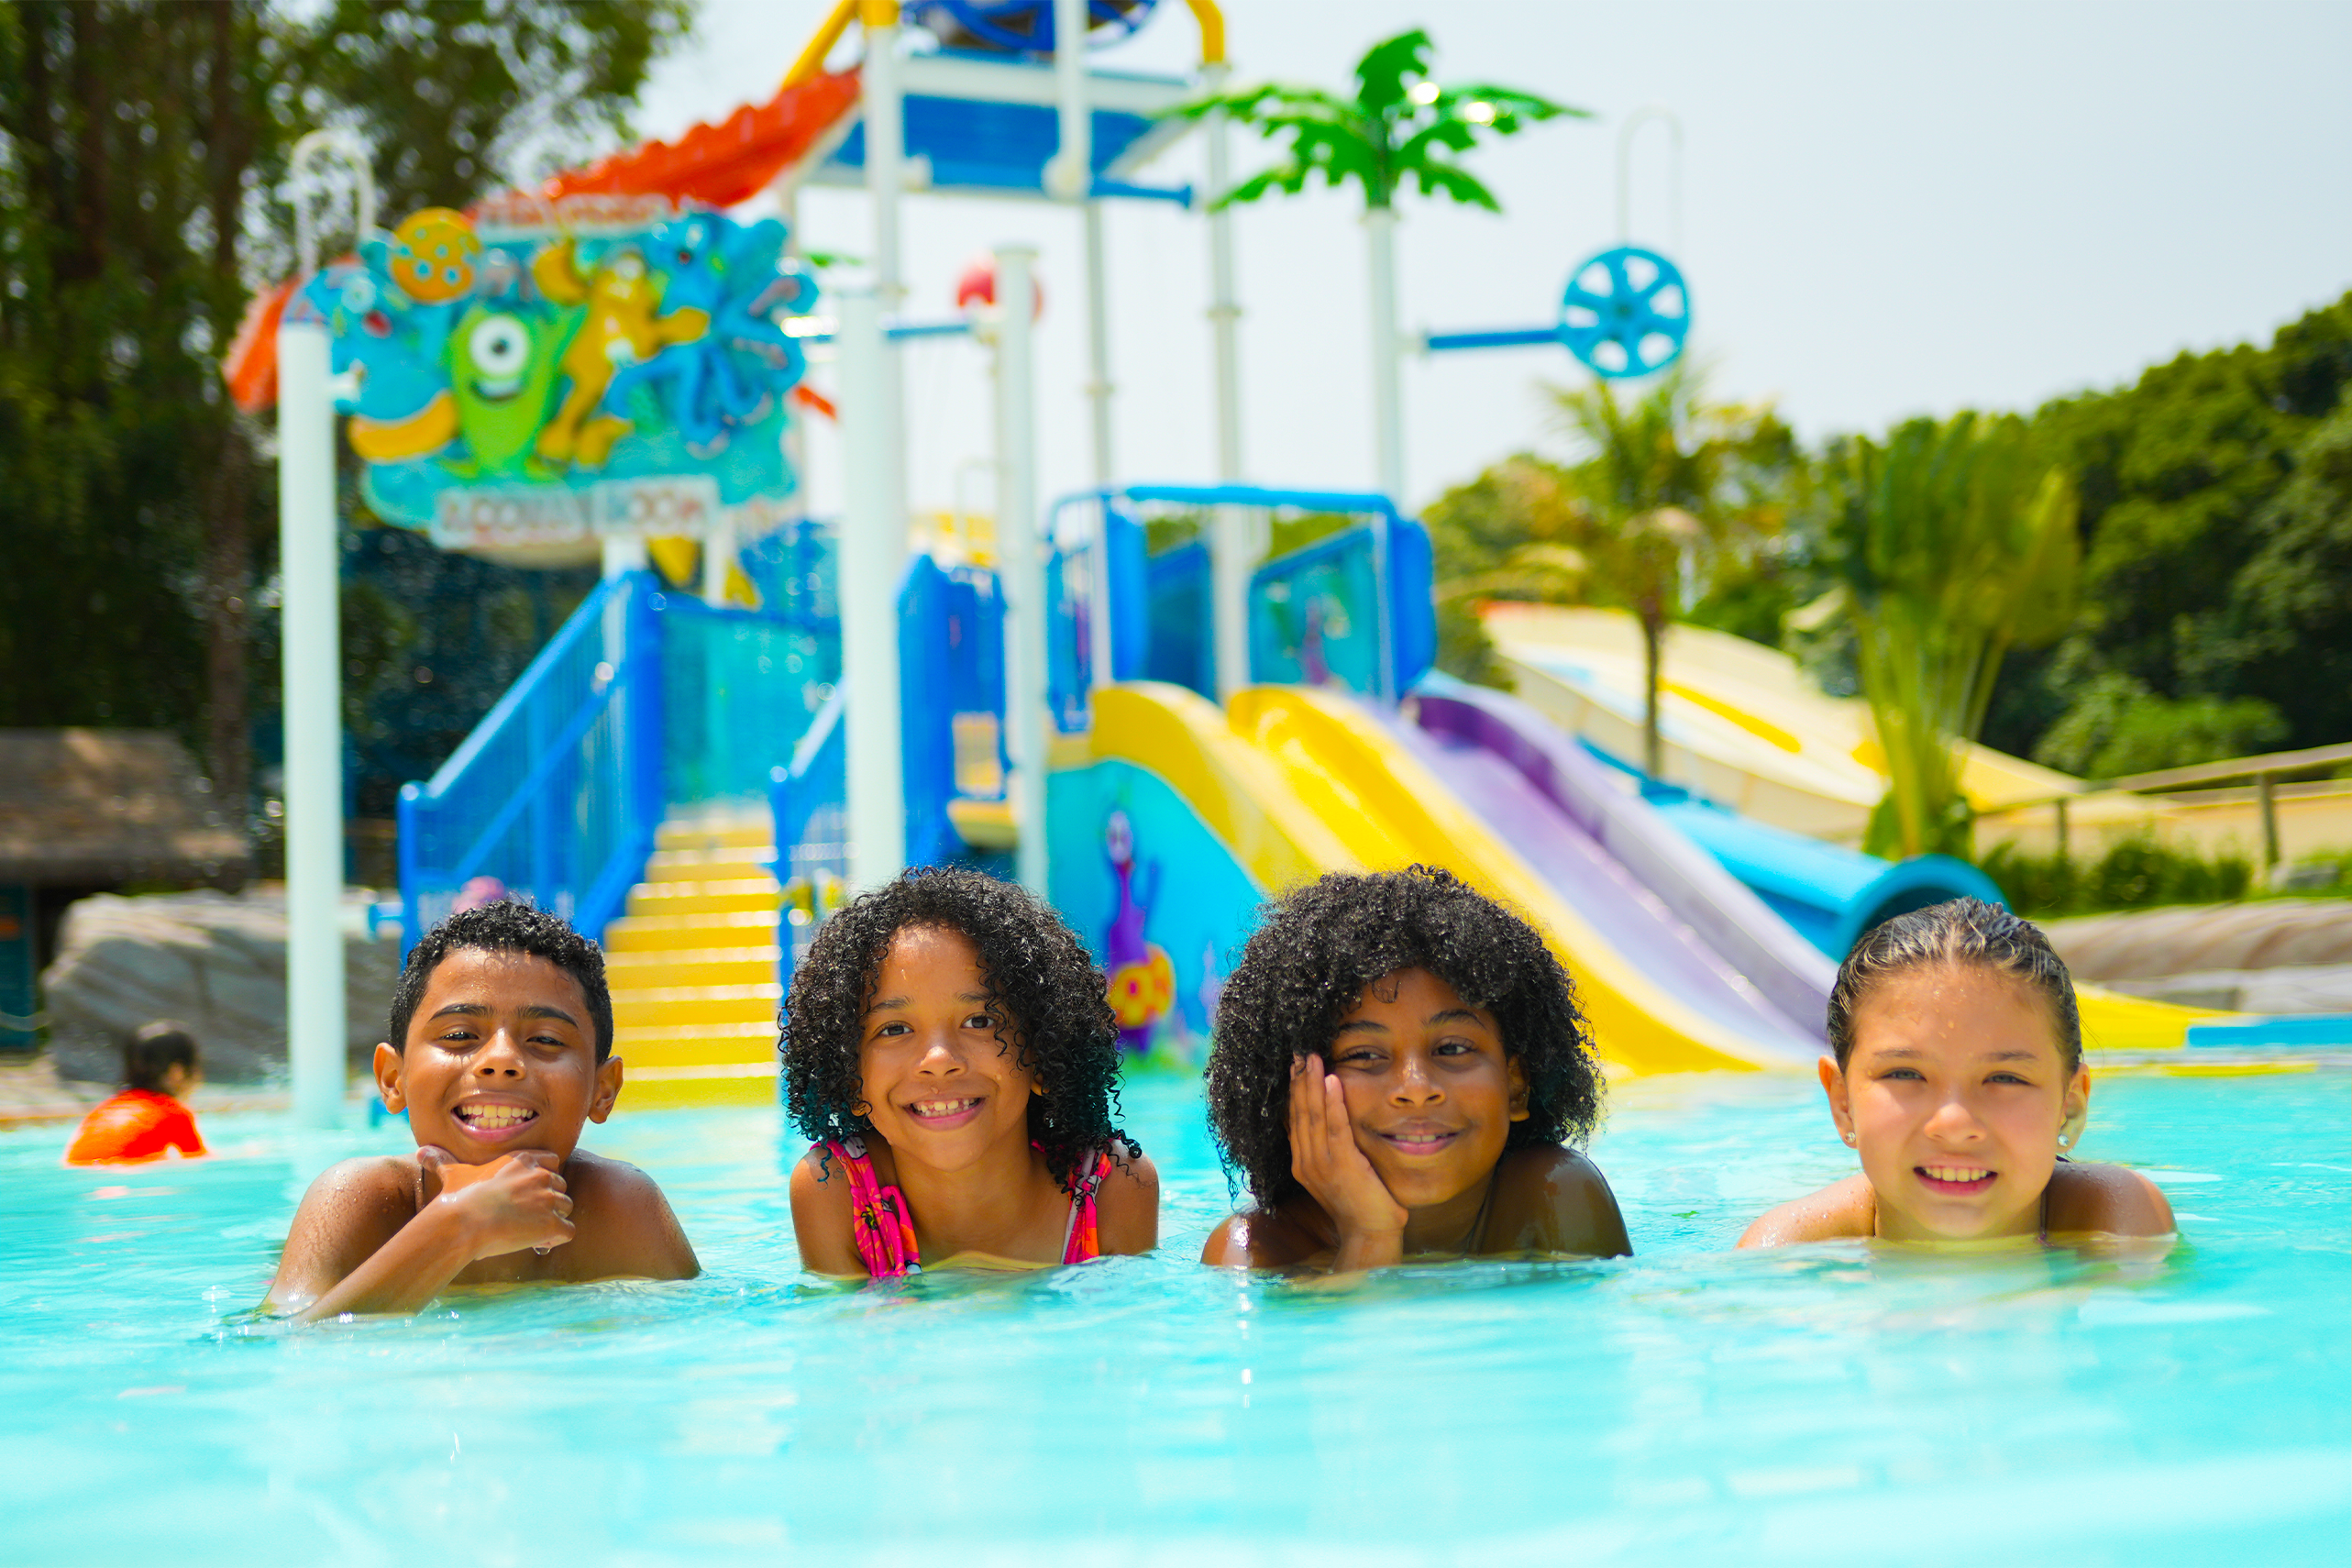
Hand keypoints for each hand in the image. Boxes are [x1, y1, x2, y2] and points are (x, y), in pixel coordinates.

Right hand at [417, 1146, 573, 1259]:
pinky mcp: (552, 1223)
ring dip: (554, 1220)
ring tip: (530, 1231)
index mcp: (523, 1160)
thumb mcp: (452, 1175)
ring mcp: (548, 1199)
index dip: (544, 1178)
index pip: (552, 1162)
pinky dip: (556, 1238)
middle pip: (561, 1187)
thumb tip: (422, 1153)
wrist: (461, 1224)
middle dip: (548, 1202)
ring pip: (566, 1208)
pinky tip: (537, 1243)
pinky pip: (568, 1231)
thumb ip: (443, 1161)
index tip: (528, 1193)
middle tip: (526, 1217)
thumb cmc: (457, 1200)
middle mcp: (541, 1175)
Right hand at [1289, 1055, 1406, 1266]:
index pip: (1294, 1119)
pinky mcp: (1342, 1165)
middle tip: (1298, 1051)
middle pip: (1298, 1112)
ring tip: (1311, 1057)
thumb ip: (1330, 1149)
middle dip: (1298, 1079)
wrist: (1370, 1234)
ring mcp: (1321, 1165)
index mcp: (1302, 1163)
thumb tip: (1333, 1119)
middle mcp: (1305, 1162)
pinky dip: (1333, 1102)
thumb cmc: (1361, 1203)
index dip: (1293, 1090)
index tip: (1294, 1065)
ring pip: (1313, 1115)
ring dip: (1311, 1083)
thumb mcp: (1339, 1172)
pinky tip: (1332, 1080)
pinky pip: (1336, 1127)